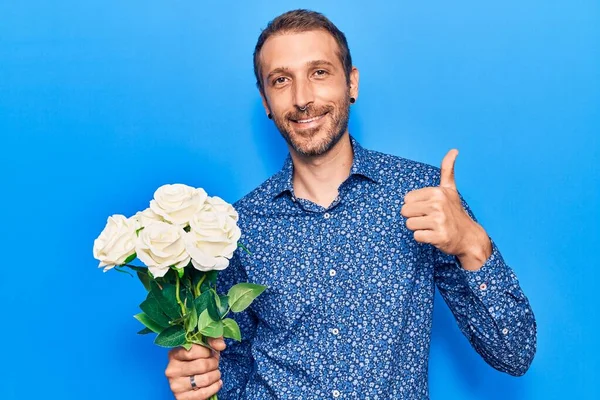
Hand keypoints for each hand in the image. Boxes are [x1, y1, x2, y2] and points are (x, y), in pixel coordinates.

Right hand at [165, 337, 226, 399]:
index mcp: (174, 354)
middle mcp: (172, 370)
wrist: (190, 384)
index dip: (207, 351)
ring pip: (205, 379)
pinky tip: (216, 383)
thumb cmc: (197, 362)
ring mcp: (175, 385)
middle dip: (214, 363)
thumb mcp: (203, 348)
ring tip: (216, 373)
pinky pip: (204, 393)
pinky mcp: (182, 398)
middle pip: (202, 365)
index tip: (212, 353)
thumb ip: (212, 340)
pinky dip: (215, 387)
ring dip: (215, 375)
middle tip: (215, 363)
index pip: (193, 350)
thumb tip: (221, 345)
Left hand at [401, 149, 490, 268]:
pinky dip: (423, 238)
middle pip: (405, 212)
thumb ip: (447, 170)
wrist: (469, 236)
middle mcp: (438, 204)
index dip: (415, 206)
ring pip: (409, 224)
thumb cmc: (455, 212)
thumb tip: (454, 150)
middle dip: (414, 217)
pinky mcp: (439, 236)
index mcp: (437, 192)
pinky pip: (417, 236)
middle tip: (429, 219)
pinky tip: (434, 235)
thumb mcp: (450, 189)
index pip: (406, 199)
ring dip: (419, 228)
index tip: (429, 208)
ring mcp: (439, 221)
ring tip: (432, 227)